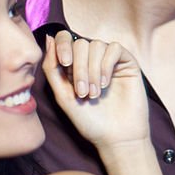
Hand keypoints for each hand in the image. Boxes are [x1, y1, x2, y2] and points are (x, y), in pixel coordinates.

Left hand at [43, 33, 149, 149]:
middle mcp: (91, 59)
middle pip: (80, 44)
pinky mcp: (127, 62)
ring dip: (93, 70)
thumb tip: (48, 38)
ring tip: (94, 93)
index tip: (64, 63)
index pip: (64, 39)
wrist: (116, 136)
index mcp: (73, 65)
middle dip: (79, 68)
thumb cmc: (89, 120)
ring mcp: (109, 60)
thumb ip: (52, 68)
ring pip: (96, 45)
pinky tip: (106, 83)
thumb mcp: (62, 96)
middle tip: (82, 93)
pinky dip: (107, 65)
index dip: (63, 45)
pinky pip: (114, 48)